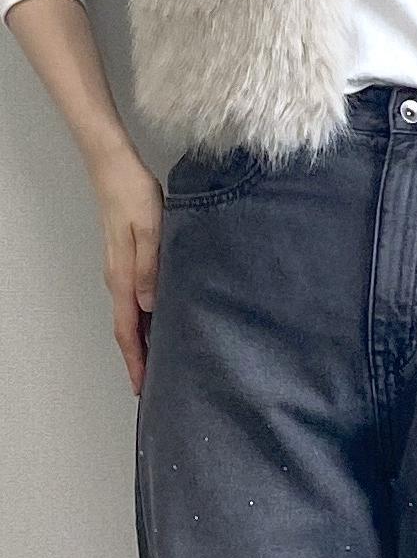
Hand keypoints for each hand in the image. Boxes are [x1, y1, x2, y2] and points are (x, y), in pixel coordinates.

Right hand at [89, 148, 164, 395]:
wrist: (113, 168)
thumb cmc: (134, 195)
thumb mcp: (149, 230)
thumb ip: (150, 268)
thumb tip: (149, 307)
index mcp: (122, 277)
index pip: (128, 331)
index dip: (136, 361)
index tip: (143, 389)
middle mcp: (118, 279)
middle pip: (127, 329)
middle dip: (138, 358)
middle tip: (155, 385)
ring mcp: (120, 269)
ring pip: (131, 315)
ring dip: (142, 339)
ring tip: (160, 360)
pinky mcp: (126, 258)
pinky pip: (134, 298)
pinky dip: (144, 317)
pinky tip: (158, 319)